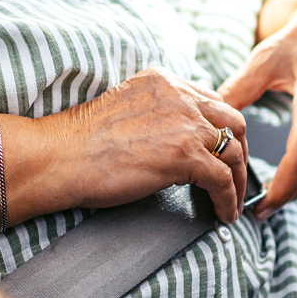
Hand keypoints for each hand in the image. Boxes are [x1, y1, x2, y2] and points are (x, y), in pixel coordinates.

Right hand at [0, 69, 248, 235]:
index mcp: (162, 81)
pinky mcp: (185, 155)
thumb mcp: (122, 113)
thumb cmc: (76, 144)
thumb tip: (171, 145)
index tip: (222, 154)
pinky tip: (223, 216)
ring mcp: (184, 123)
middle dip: (240, 154)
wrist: (57, 157)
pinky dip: (229, 201)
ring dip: (239, 182)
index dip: (221, 132)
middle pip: (233, 122)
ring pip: (234, 153)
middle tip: (236, 179)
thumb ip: (152, 117)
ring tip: (232, 204)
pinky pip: (224, 181)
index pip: (211, 102)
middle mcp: (178, 95)